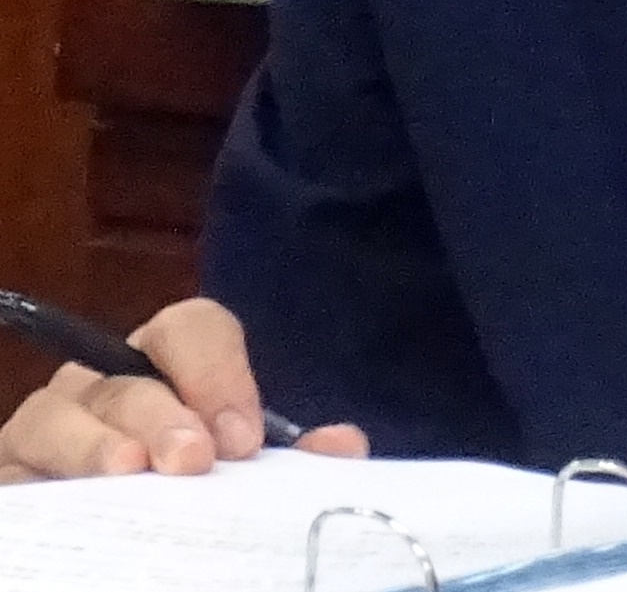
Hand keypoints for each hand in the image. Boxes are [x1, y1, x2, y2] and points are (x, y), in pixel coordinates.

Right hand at [0, 298, 368, 481]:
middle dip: (163, 412)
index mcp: (166, 368)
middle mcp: (102, 385)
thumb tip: (344, 448)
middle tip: (194, 461)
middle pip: (128, 375)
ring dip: (92, 441)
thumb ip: (288, 459)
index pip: (191, 327)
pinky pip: (12, 467)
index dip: (219, 370)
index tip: (245, 438)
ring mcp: (48, 429)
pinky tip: (68, 507)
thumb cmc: (180, 496)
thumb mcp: (235, 474)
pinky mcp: (11, 477)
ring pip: (56, 411)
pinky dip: (38, 482)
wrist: (111, 549)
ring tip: (125, 472)